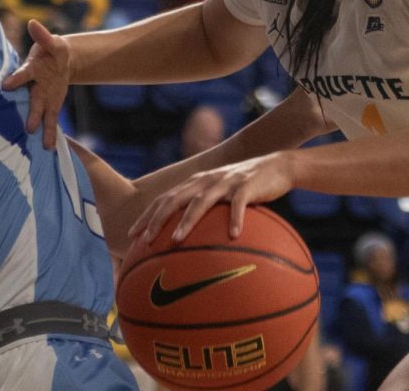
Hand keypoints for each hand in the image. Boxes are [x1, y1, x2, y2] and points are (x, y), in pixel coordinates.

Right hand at [1, 20, 70, 149]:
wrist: (60, 62)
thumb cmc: (53, 51)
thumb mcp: (53, 43)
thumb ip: (44, 36)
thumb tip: (33, 23)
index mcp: (32, 70)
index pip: (23, 75)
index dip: (16, 79)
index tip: (6, 86)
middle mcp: (33, 87)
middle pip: (32, 100)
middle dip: (31, 113)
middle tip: (28, 127)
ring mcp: (41, 98)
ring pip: (39, 113)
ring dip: (40, 126)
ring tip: (39, 142)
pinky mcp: (50, 105)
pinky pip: (50, 120)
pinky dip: (50, 132)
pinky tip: (49, 147)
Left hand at [127, 153, 294, 244]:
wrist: (278, 166)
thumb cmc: (246, 188)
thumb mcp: (222, 195)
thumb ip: (205, 209)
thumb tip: (187, 240)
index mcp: (197, 182)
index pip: (164, 198)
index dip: (147, 215)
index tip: (131, 235)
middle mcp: (206, 180)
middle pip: (175, 199)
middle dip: (157, 220)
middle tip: (145, 241)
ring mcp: (226, 182)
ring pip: (201, 201)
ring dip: (187, 222)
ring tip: (177, 241)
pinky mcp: (247, 185)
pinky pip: (238, 203)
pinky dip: (234, 219)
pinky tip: (233, 236)